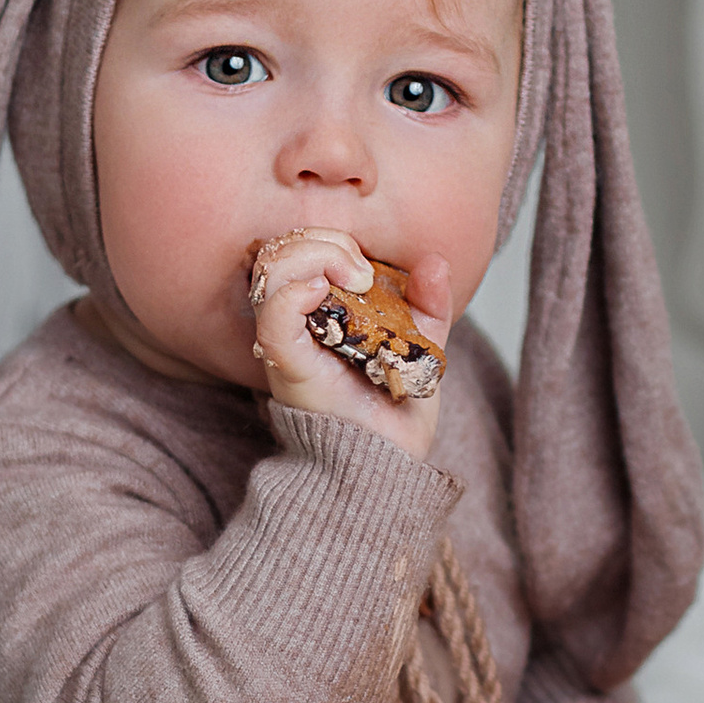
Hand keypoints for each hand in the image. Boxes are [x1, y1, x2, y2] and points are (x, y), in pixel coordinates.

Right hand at [250, 227, 452, 455]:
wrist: (388, 463)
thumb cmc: (395, 411)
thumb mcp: (423, 345)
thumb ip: (430, 304)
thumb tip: (434, 262)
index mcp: (320, 312)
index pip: (301, 248)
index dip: (330, 239)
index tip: (369, 266)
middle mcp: (295, 322)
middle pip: (281, 249)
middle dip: (324, 241)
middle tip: (361, 273)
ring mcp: (287, 342)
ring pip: (269, 270)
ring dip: (313, 257)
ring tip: (350, 280)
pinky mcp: (287, 365)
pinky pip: (272, 316)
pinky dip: (296, 292)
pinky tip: (324, 293)